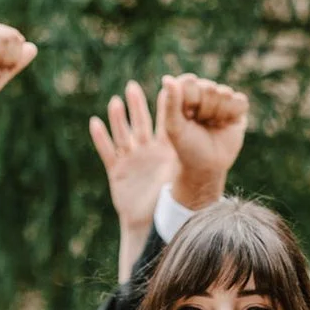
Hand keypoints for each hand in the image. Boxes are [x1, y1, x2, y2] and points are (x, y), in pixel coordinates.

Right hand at [88, 80, 180, 237]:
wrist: (152, 223)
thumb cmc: (171, 201)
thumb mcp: (181, 174)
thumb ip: (190, 157)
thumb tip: (214, 141)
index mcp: (165, 151)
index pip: (165, 123)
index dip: (164, 106)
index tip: (166, 85)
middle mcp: (147, 151)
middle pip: (140, 123)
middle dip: (137, 105)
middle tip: (132, 85)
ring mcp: (131, 160)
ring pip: (123, 134)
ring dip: (118, 118)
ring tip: (115, 101)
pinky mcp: (117, 171)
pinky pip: (107, 152)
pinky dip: (101, 138)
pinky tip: (95, 123)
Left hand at [160, 73, 249, 208]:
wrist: (207, 166)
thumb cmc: (186, 147)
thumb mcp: (174, 127)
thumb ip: (170, 103)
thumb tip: (167, 78)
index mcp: (183, 92)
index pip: (190, 82)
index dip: (189, 101)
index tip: (186, 117)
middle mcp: (202, 91)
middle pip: (209, 88)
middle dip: (204, 110)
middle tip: (200, 124)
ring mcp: (221, 98)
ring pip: (226, 93)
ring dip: (218, 114)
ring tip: (212, 125)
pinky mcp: (237, 107)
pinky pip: (240, 101)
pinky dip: (233, 115)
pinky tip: (226, 124)